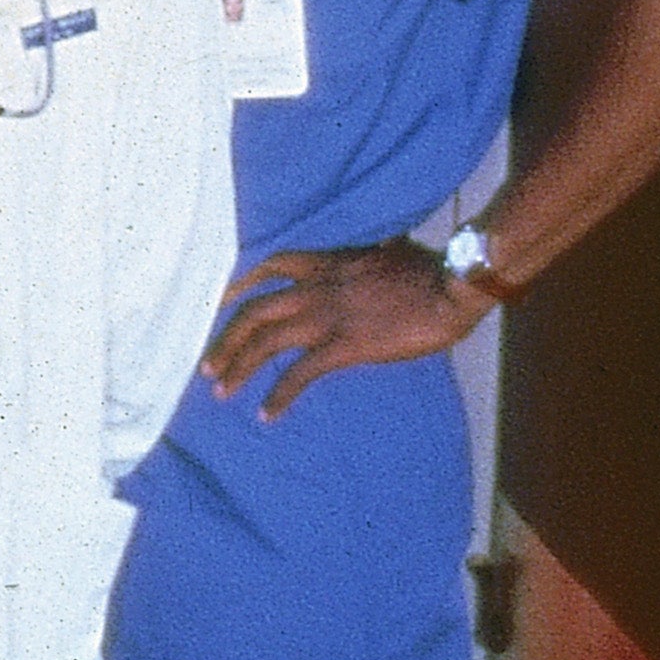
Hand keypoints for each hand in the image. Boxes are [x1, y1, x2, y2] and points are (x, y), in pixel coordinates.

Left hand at [202, 240, 482, 415]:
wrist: (451, 286)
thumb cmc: (432, 271)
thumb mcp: (394, 252)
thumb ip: (377, 253)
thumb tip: (386, 245)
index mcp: (328, 264)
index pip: (272, 267)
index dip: (242, 285)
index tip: (224, 300)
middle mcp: (317, 289)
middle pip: (254, 311)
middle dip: (225, 340)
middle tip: (208, 365)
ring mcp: (327, 317)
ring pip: (265, 341)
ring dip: (238, 367)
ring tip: (221, 391)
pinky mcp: (345, 346)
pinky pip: (299, 373)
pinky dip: (278, 395)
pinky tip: (266, 414)